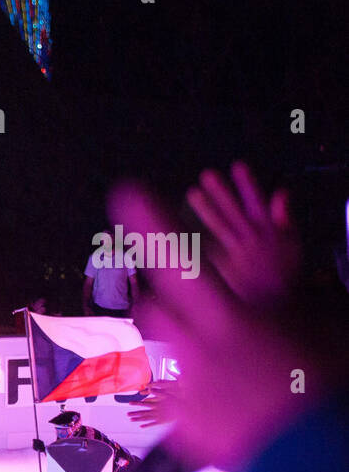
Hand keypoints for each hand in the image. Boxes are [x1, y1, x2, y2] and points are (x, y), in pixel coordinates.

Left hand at [108, 169, 318, 468]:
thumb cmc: (316, 387)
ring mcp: (180, 385)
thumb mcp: (300, 327)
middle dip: (172, 306)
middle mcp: (194, 349)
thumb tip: (249, 292)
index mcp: (227, 320)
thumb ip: (264, 303)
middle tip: (204, 317)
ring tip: (217, 361)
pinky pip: (168, 390)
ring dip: (178, 343)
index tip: (124, 193)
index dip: (149, 224)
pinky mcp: (176, 419)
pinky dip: (189, 389)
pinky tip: (221, 401)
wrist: (308, 457)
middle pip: (157, 308)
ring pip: (160, 347)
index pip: (180, 260)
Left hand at [185, 161, 300, 302]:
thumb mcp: (291, 244)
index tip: (238, 166)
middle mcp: (251, 241)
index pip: (257, 203)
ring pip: (220, 228)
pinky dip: (196, 241)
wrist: (273, 305)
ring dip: (207, 210)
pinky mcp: (224, 268)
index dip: (248, 184)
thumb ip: (284, 219)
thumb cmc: (280, 275)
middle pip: (234, 213)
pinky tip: (180, 229)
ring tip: (193, 193)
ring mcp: (236, 254)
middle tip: (208, 175)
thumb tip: (280, 193)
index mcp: (267, 232)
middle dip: (221, 193)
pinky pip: (208, 252)